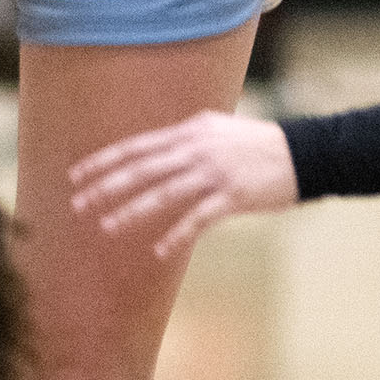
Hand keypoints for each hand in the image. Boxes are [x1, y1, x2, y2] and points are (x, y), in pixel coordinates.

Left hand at [69, 110, 298, 260]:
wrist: (303, 153)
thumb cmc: (256, 143)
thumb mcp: (214, 129)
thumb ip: (183, 138)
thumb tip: (155, 149)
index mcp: (187, 132)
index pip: (135, 147)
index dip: (103, 161)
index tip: (76, 175)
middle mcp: (195, 150)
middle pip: (141, 169)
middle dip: (106, 187)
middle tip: (78, 204)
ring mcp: (213, 173)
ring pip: (163, 193)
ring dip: (133, 211)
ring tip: (108, 226)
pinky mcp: (233, 197)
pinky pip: (198, 219)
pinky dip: (176, 235)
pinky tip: (159, 251)